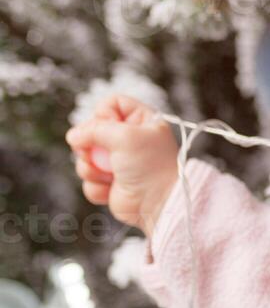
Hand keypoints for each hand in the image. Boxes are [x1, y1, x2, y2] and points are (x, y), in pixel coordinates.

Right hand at [65, 95, 178, 233]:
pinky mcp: (111, 182)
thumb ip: (95, 129)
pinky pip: (88, 179)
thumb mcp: (125, 136)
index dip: (103, 113)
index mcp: (142, 122)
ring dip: (91, 167)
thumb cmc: (150, 167)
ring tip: (110, 175)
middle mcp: (130, 140)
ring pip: (85, 156)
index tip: (107, 125)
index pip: (111, 104)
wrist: (158, 203)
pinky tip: (112, 189)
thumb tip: (73, 136)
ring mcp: (119, 161)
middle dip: (90, 145)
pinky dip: (96, 186)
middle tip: (99, 154)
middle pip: (91, 130)